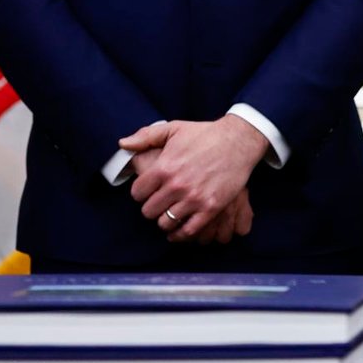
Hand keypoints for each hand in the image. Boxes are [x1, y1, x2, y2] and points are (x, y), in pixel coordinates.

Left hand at [121, 116, 268, 240]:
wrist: (239, 140)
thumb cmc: (205, 134)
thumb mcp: (174, 128)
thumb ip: (146, 136)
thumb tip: (123, 144)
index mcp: (164, 167)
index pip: (137, 193)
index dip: (141, 193)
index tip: (148, 191)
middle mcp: (176, 185)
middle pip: (149, 211)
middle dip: (152, 208)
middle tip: (160, 203)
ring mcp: (194, 198)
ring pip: (166, 223)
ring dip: (166, 220)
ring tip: (170, 213)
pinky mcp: (211, 207)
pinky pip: (188, 230)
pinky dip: (181, 233)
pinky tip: (180, 228)